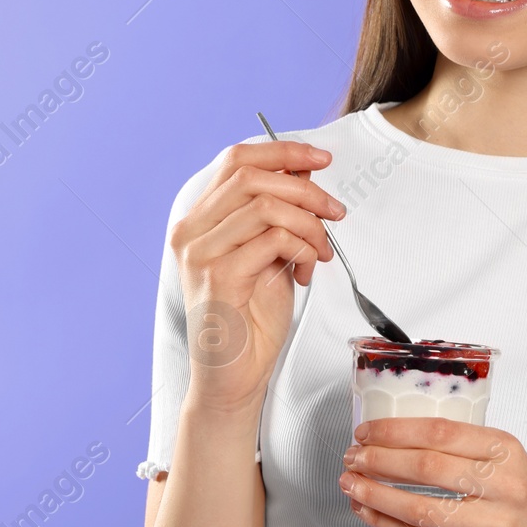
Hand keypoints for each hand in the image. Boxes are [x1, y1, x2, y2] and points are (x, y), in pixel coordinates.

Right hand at [171, 139, 344, 414]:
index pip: (236, 160)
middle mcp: (191, 232)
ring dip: (309, 223)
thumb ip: (279, 213)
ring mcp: (201, 254)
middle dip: (306, 190)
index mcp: (199, 220)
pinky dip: (302, 249)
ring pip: (266, 207)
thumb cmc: (251, 319)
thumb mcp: (271, 253)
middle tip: (335, 212)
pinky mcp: (218, 277)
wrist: (234, 375)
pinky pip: (273, 240)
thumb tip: (304, 171)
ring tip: (321, 250)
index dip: (282, 150)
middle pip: (252, 177)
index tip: (320, 158)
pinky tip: (306, 271)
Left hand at [338, 418, 526, 526]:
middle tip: (352, 458)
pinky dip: (391, 525)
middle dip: (378, 460)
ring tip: (352, 486)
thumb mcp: (511, 463)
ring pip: (421, 506)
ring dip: (377, 495)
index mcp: (505, 450)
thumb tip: (400, 436)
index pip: (440, 431)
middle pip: (426, 466)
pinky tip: (372, 515)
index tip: (366, 431)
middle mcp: (503, 484)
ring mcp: (495, 523)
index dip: (395, 430)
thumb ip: (467, 448)